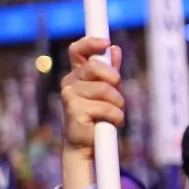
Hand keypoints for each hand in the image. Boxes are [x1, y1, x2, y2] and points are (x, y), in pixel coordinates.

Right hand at [60, 36, 124, 188]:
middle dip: (114, 79)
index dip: (90, 43)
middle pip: (95, 67)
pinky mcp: (74, 110)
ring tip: (115, 114)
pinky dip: (116, 117)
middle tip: (118, 93)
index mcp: (77, 74)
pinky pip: (106, 107)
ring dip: (118, 104)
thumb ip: (110, 71)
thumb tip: (114, 49)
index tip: (106, 43)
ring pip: (105, 90)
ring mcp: (70, 95)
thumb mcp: (107, 91)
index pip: (77, 50)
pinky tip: (113, 123)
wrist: (86, 145)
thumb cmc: (97, 116)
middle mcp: (70, 82)